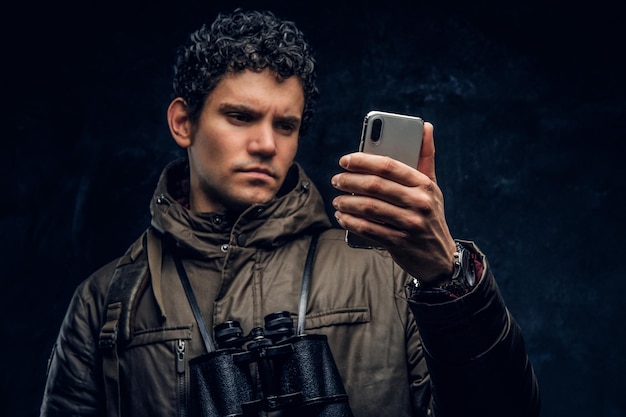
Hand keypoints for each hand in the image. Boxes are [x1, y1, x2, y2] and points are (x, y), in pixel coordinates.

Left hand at [331, 122, 456, 284]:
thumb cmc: (430, 216)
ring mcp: (410, 224)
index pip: (388, 166)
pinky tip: (342, 217)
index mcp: (425, 184)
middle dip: (349, 181)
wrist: (439, 257)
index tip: (345, 160)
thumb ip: (425, 157)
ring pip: (369, 208)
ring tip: (337, 200)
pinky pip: (368, 229)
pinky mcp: (400, 243)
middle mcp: (419, 203)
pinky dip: (351, 222)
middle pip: (375, 186)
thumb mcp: (432, 187)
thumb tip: (426, 126)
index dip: (362, 161)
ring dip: (347, 202)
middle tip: (336, 180)